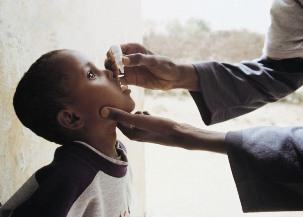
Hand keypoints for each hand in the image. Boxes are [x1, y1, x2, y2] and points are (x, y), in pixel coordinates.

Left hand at [101, 107, 226, 152]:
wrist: (181, 134)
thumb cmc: (161, 127)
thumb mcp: (139, 120)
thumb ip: (121, 115)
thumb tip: (101, 111)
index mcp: (131, 133)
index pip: (116, 121)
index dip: (112, 110)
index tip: (109, 97)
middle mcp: (136, 134)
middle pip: (124, 120)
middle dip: (122, 109)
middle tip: (121, 96)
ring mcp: (145, 132)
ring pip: (134, 119)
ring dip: (132, 111)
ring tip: (131, 100)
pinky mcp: (153, 128)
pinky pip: (143, 120)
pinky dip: (142, 114)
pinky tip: (145, 111)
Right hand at [105, 43, 198, 90]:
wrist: (172, 78)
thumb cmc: (164, 65)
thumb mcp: (153, 61)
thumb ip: (138, 59)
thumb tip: (123, 60)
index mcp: (133, 48)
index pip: (115, 49)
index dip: (112, 54)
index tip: (116, 61)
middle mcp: (128, 58)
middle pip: (110, 59)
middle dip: (110, 64)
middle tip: (116, 71)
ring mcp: (128, 69)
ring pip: (112, 70)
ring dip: (111, 74)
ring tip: (117, 78)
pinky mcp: (130, 80)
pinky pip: (118, 81)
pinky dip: (116, 83)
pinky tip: (121, 86)